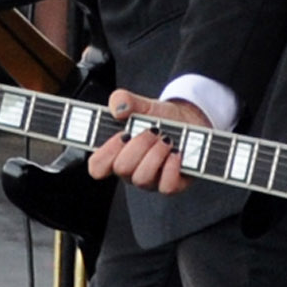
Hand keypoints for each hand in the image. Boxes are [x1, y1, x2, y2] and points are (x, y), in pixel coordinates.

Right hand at [87, 92, 209, 196]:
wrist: (188, 123)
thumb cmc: (160, 118)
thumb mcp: (141, 105)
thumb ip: (123, 100)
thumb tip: (118, 107)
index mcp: (116, 154)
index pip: (97, 166)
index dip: (107, 152)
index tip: (122, 134)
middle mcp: (130, 171)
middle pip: (122, 169)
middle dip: (139, 145)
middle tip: (153, 130)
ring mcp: (149, 181)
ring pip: (142, 178)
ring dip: (156, 154)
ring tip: (166, 139)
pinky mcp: (170, 185)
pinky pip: (166, 186)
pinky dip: (172, 167)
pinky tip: (176, 152)